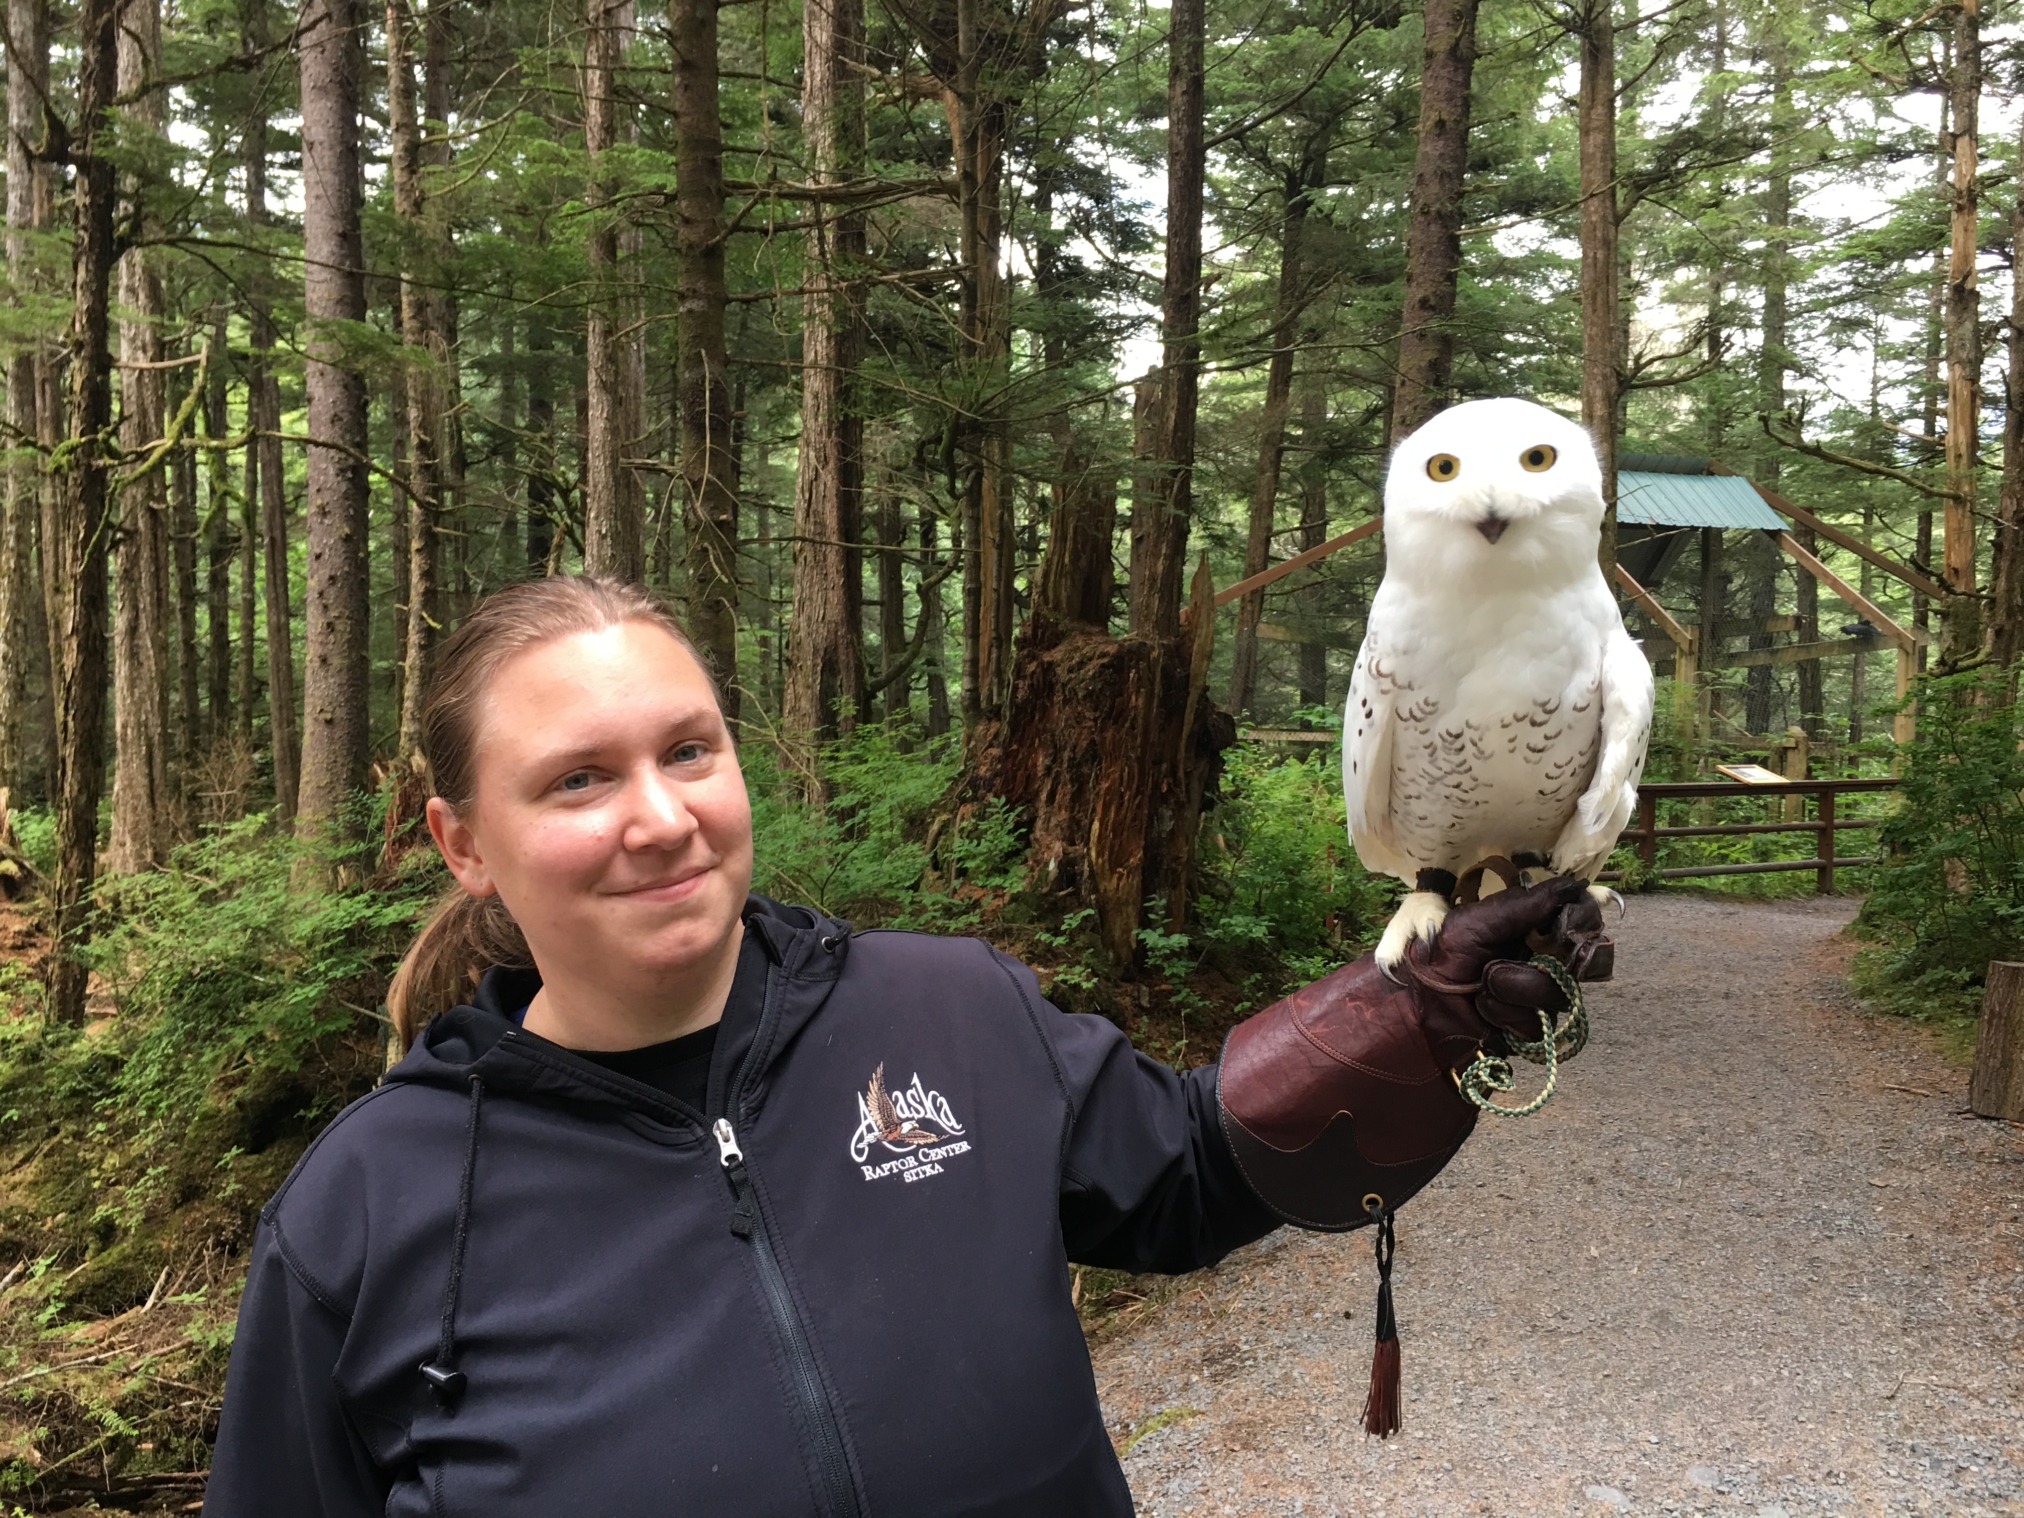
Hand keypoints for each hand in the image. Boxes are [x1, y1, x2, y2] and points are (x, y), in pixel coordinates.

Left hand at [1407, 876, 1583, 1052]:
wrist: (1420, 1007)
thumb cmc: (1441, 958)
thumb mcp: (1473, 923)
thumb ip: (1522, 905)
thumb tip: (1573, 885)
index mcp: (1532, 926)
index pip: (1580, 918)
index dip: (1581, 920)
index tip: (1567, 924)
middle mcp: (1546, 958)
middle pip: (1581, 960)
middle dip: (1536, 967)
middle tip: (1496, 967)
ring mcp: (1544, 995)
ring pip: (1559, 993)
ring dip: (1513, 988)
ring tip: (1482, 987)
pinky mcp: (1535, 1028)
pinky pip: (1541, 1023)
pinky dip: (1507, 1015)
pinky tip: (1484, 1009)